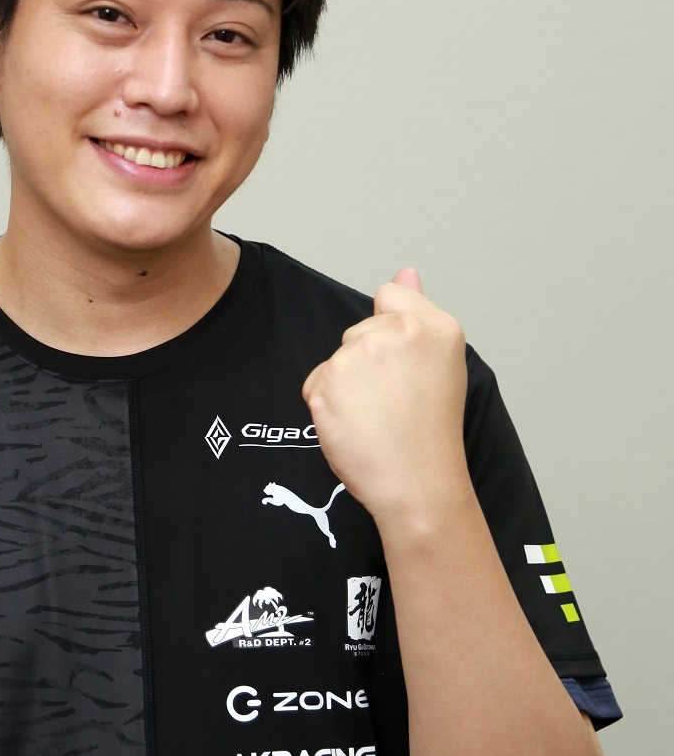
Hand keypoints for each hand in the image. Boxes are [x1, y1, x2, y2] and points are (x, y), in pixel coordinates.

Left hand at [301, 268, 470, 531]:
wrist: (418, 485)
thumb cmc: (430, 433)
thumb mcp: (440, 362)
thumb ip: (416, 309)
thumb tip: (405, 270)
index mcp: (435, 325)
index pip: (388, 297)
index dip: (390, 336)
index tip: (405, 371)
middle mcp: (397, 333)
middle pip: (357, 332)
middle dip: (367, 364)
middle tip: (394, 403)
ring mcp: (358, 356)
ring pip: (336, 359)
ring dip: (346, 387)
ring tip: (376, 417)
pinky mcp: (326, 382)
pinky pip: (315, 384)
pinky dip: (327, 407)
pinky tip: (354, 426)